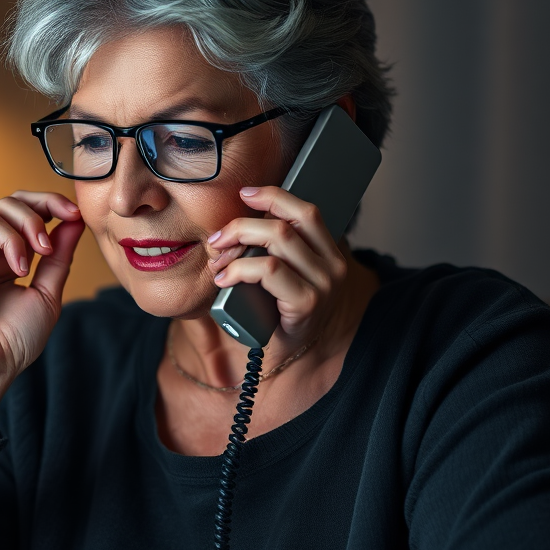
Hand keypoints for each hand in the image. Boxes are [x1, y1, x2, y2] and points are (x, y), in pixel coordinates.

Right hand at [0, 191, 83, 435]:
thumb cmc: (13, 342)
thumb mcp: (47, 292)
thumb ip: (58, 255)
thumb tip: (74, 220)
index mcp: (3, 258)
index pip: (24, 213)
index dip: (50, 205)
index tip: (75, 213)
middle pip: (10, 202)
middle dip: (43, 205)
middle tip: (65, 219)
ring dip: (29, 224)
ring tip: (41, 253)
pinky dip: (8, 240)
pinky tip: (19, 267)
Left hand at [206, 185, 347, 351]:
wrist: (295, 356)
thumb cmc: (280, 312)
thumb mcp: (282, 275)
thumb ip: (272, 249)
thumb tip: (235, 224)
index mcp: (328, 252)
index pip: (305, 211)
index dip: (273, 196)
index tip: (244, 194)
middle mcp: (332, 265)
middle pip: (286, 222)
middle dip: (243, 224)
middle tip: (218, 238)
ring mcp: (322, 284)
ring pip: (277, 240)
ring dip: (238, 244)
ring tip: (218, 260)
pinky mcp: (306, 303)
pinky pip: (269, 270)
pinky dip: (240, 269)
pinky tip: (224, 279)